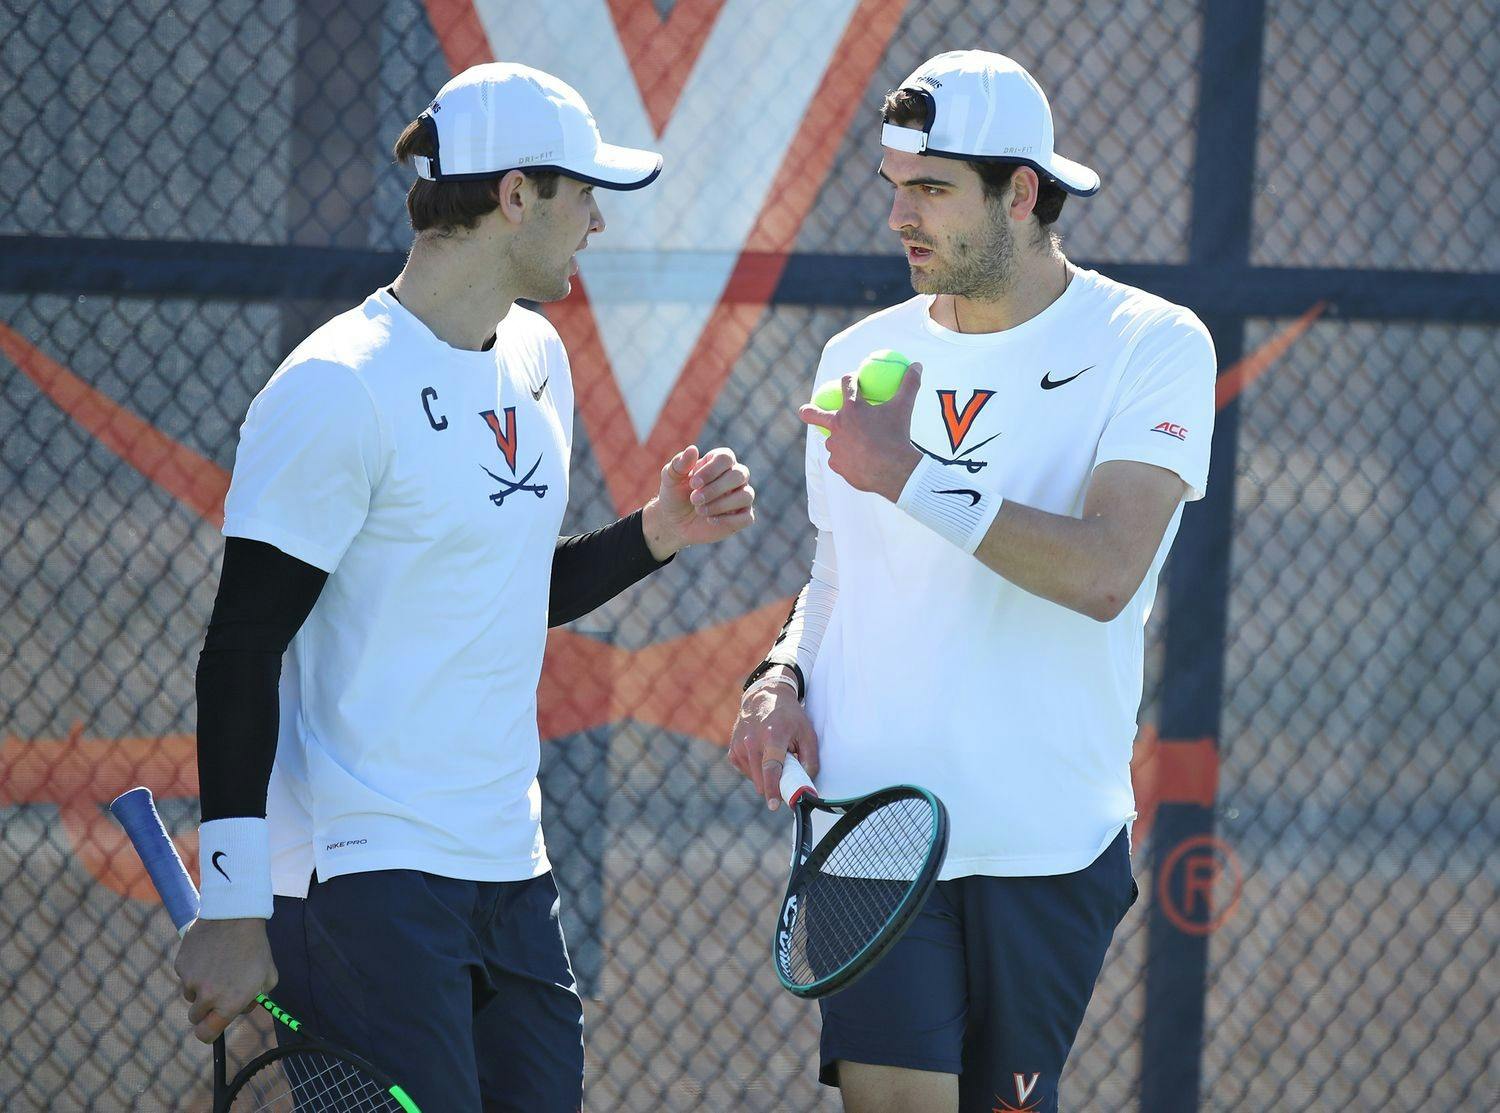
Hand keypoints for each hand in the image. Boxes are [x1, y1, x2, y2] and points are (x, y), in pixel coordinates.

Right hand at [173, 917, 276, 1043]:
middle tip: (218, 993)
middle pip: (196, 1017)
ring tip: (218, 965)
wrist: (236, 915)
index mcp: (229, 1003)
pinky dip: (195, 969)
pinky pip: (186, 975)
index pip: (207, 1034)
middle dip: (206, 1010)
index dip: (208, 1034)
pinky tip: (209, 953)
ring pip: (190, 994)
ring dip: (200, 987)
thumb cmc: (256, 947)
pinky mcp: (181, 965)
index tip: (211, 1030)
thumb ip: (257, 998)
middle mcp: (207, 996)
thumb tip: (243, 1008)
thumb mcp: (268, 976)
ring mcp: (191, 980)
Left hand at [641, 445, 754, 559]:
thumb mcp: (671, 479)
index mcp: (719, 462)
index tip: (693, 484)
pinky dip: (728, 520)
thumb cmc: (675, 495)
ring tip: (700, 510)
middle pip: (739, 474)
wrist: (674, 523)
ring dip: (721, 504)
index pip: (726, 458)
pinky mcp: (742, 517)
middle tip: (694, 499)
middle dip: (715, 489)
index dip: (711, 470)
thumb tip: (692, 449)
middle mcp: (735, 477)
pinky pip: (747, 518)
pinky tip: (710, 520)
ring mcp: (740, 497)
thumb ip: (679, 464)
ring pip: (746, 496)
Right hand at [728, 676, 819, 810]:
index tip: (775, 805)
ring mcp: (739, 746)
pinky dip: (757, 770)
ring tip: (774, 754)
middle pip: (762, 779)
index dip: (774, 789)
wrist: (764, 696)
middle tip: (787, 771)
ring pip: (755, 778)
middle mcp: (751, 741)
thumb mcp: (807, 733)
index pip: (771, 768)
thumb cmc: (790, 716)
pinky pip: (747, 772)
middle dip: (775, 784)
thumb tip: (807, 786)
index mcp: (772, 736)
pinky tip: (762, 754)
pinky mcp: (732, 751)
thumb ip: (810, 760)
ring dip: (766, 775)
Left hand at [799, 363, 923, 501]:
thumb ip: (909, 384)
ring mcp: (835, 446)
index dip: (850, 380)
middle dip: (808, 412)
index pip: (847, 385)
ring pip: (833, 441)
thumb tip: (917, 365)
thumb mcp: (904, 406)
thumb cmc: (897, 434)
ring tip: (854, 445)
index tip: (853, 380)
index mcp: (852, 408)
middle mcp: (838, 425)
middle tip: (803, 411)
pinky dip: (847, 459)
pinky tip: (857, 462)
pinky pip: (840, 460)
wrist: (894, 469)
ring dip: (840, 440)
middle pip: (815, 414)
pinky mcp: (837, 465)